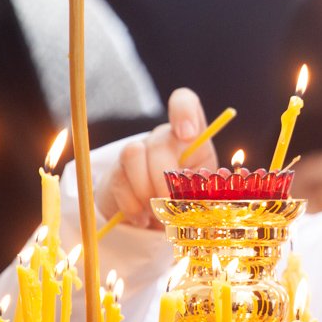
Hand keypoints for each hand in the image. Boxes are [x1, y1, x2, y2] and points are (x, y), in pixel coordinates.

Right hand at [96, 88, 216, 227]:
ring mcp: (136, 153)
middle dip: (163, 177)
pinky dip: (133, 206)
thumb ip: (205, 188)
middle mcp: (162, 138)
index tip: (188, 135)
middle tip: (170, 204)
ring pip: (133, 153)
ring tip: (156, 212)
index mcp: (191, 139)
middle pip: (159, 141)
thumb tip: (204, 187)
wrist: (158, 220)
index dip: (183, 111)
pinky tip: (142, 218)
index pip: (184, 101)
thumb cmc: (189, 202)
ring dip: (145, 189)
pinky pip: (119, 181)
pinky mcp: (116, 173)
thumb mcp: (204, 194)